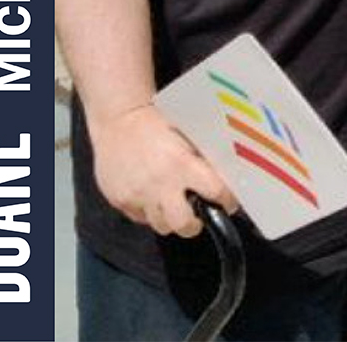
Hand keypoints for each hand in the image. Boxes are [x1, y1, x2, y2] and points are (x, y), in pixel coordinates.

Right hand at [89, 104, 238, 236]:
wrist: (117, 122)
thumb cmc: (154, 124)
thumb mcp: (185, 135)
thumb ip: (200, 159)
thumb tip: (220, 177)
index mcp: (182, 163)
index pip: (214, 191)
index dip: (227, 200)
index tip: (229, 203)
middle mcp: (161, 183)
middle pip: (183, 224)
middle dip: (193, 225)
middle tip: (196, 218)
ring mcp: (138, 195)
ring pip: (161, 226)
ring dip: (169, 219)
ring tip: (171, 205)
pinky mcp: (121, 201)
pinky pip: (140, 218)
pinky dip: (149, 211)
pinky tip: (151, 196)